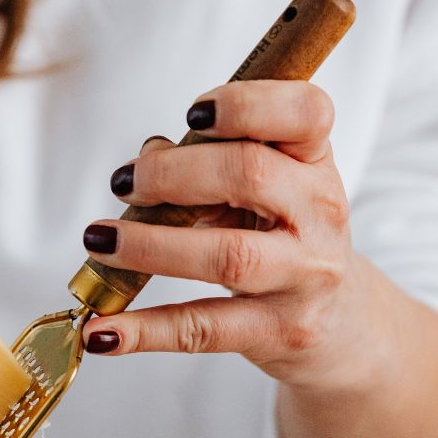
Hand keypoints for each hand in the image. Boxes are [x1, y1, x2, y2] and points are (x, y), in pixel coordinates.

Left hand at [81, 80, 390, 392]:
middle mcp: (320, 215)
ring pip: (226, 257)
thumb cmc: (283, 239)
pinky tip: (101, 333)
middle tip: (124, 183)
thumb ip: (208, 165)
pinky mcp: (281, 332)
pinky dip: (143, 331)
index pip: (305, 113)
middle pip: (249, 176)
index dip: (247, 104)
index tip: (192, 114)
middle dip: (172, 174)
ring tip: (98, 241)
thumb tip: (146, 157)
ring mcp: (306, 278)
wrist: (339, 322)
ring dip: (149, 247)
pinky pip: (202, 329)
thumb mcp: (264, 192)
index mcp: (315, 163)